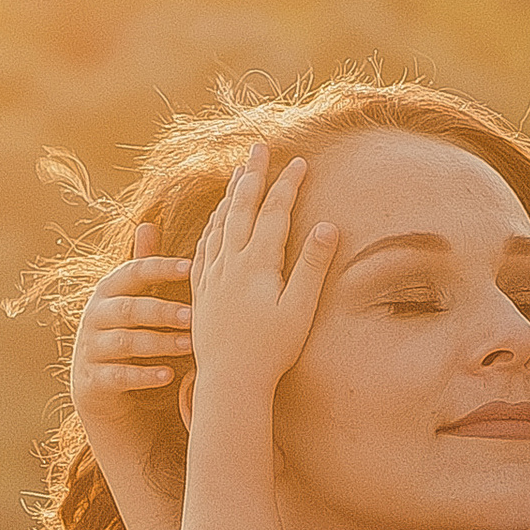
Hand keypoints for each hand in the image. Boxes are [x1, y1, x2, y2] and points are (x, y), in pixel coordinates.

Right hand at [70, 222, 191, 418]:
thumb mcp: (134, 301)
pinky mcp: (92, 382)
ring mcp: (90, 350)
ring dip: (159, 343)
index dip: (160, 268)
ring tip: (189, 345)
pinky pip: (117, 377)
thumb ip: (142, 268)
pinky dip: (143, 376)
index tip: (191, 268)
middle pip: (128, 309)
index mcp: (108, 292)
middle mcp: (94, 317)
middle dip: (162, 311)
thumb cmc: (128, 335)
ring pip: (124, 342)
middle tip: (194, 315)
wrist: (102, 391)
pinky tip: (168, 375)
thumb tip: (147, 223)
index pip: (131, 272)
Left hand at [187, 142, 340, 399]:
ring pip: (220, 223)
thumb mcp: (300, 310)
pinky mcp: (201, 291)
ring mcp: (212, 276)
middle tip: (260, 148)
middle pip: (242, 208)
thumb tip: (328, 226)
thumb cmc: (271, 351)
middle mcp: (230, 263)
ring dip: (231, 195)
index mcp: (257, 264)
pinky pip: (204, 247)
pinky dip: (212, 225)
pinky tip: (214, 220)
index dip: (288, 184)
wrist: (230, 382)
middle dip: (253, 175)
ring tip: (239, 173)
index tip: (300, 160)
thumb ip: (313, 266)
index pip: (275, 212)